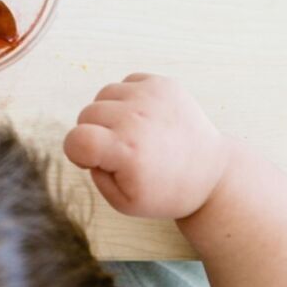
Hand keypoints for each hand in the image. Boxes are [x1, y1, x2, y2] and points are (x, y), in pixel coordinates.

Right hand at [63, 73, 231, 218]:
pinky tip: (144, 118)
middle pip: (86, 114)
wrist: (211, 173)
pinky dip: (127, 99)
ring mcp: (151, 96)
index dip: (76, 152)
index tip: (92, 160)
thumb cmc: (165, 191)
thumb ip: (95, 174)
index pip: (76, 139)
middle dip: (93, 133)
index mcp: (127, 152)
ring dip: (109, 113)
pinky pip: (125, 83)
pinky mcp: (163, 84)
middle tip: (118, 150)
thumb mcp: (123, 202)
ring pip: (103, 95)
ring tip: (132, 132)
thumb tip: (86, 146)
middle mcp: (137, 118)